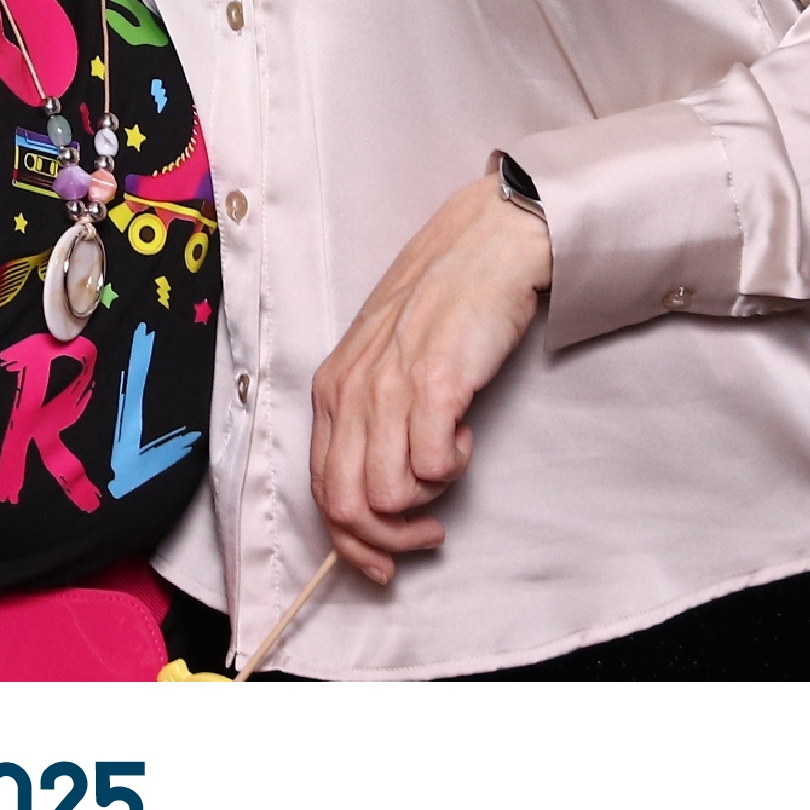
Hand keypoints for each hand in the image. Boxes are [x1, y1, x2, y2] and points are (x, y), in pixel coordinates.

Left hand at [307, 166, 552, 586]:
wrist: (489, 246)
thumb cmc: (442, 304)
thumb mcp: (384, 361)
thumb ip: (370, 419)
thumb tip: (374, 496)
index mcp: (331, 389)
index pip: (321, 490)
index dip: (351, 543)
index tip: (383, 564)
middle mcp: (350, 390)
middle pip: (348, 506)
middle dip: (389, 541)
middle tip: (428, 534)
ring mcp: (390, 386)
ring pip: (388, 496)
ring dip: (428, 497)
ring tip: (450, 457)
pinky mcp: (436, 384)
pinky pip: (432, 466)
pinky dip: (452, 467)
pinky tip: (464, 433)